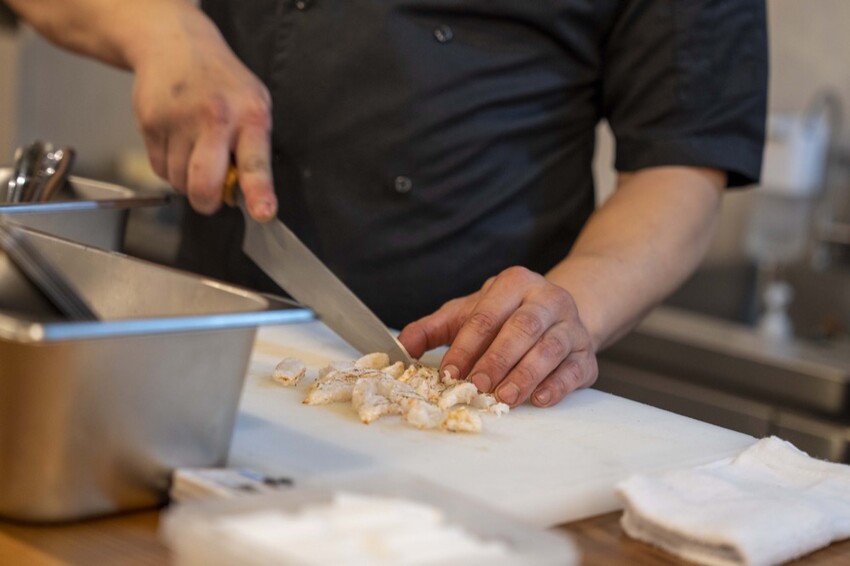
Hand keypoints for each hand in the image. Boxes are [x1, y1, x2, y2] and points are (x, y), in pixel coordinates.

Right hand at [130, 7, 275, 220]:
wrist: (175, 43)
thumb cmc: (223, 83)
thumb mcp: (253, 105)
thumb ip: (253, 149)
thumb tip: (247, 197)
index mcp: (251, 117)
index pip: (256, 164)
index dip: (259, 194)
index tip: (264, 213)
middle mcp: (216, 119)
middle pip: (204, 184)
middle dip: (206, 202)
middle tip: (210, 196)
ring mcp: (179, 120)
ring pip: (179, 182)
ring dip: (186, 180)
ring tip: (194, 152)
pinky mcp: (150, 122)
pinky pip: (159, 170)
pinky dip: (168, 168)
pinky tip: (177, 143)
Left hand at [398, 266, 597, 407]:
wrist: (556, 315)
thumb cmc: (505, 317)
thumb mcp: (468, 314)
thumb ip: (434, 329)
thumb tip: (401, 347)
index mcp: (514, 283)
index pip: (486, 315)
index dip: (466, 346)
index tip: (449, 372)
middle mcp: (547, 299)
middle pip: (522, 328)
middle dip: (497, 360)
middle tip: (477, 386)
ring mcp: (571, 325)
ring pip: (550, 348)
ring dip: (526, 375)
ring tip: (505, 397)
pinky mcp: (586, 353)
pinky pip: (574, 369)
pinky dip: (557, 385)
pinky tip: (539, 399)